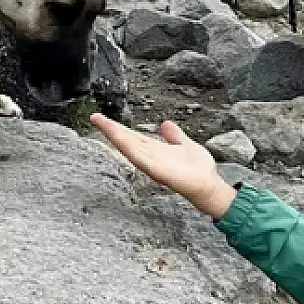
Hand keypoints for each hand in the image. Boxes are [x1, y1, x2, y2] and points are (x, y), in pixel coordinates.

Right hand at [89, 114, 236, 218]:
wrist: (209, 186)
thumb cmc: (199, 170)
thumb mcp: (185, 144)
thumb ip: (174, 135)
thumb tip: (165, 123)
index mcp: (155, 150)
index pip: (133, 136)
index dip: (119, 127)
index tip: (104, 118)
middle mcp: (150, 157)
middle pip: (127, 140)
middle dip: (110, 129)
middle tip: (94, 117)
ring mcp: (152, 164)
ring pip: (129, 147)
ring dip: (114, 135)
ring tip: (100, 122)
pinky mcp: (157, 171)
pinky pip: (140, 157)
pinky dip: (128, 148)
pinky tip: (119, 139)